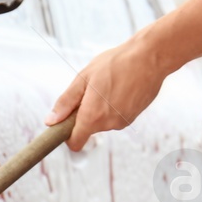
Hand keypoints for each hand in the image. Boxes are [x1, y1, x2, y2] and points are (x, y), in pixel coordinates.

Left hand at [45, 35, 167, 150]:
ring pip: (102, 122)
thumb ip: (66, 102)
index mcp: (92, 116)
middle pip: (88, 129)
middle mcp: (108, 124)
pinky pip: (115, 117)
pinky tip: (120, 88)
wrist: (150, 58)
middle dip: (85, 113)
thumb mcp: (84, 78)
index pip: (75, 143)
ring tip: (109, 85)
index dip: (67, 136)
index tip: (66, 124)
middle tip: (92, 90)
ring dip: (101, 108)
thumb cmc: (116, 63)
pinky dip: (114, 107)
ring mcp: (122, 123)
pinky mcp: (132, 118)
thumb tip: (51, 121)